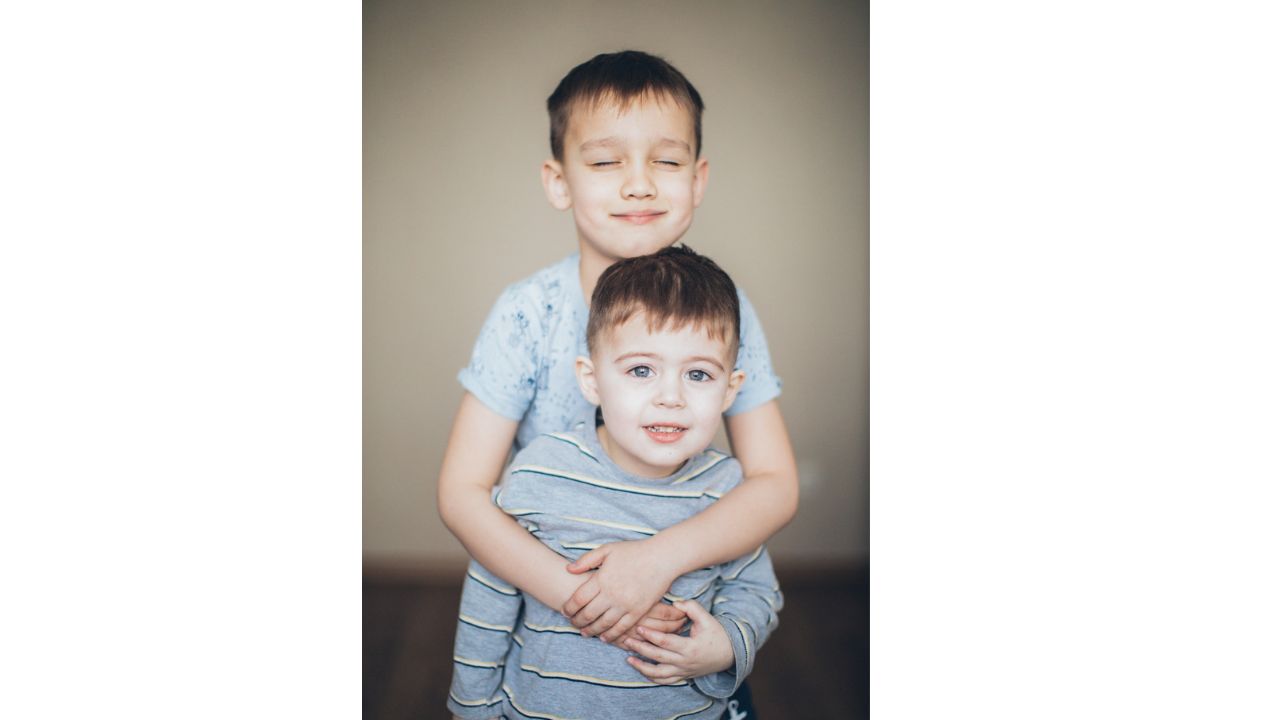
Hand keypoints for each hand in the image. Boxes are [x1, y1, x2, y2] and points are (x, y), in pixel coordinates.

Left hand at [562, 540, 677, 641]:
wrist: (661, 558)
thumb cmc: (634, 551)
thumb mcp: (608, 549)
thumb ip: (587, 560)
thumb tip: (569, 569)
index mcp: (602, 579)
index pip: (578, 599)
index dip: (569, 608)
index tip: (565, 611)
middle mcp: (612, 594)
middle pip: (588, 614)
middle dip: (577, 621)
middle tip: (573, 623)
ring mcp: (625, 605)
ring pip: (603, 624)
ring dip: (591, 630)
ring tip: (585, 632)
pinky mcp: (638, 611)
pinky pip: (622, 628)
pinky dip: (611, 635)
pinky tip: (605, 637)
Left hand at [623, 599, 732, 683]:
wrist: (729, 655)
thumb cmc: (717, 634)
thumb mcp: (707, 618)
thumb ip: (691, 608)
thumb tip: (676, 603)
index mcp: (690, 648)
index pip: (666, 642)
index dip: (651, 635)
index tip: (638, 628)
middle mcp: (685, 662)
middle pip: (658, 657)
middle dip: (640, 649)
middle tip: (627, 641)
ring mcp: (683, 671)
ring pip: (659, 674)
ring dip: (642, 668)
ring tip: (629, 660)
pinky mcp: (683, 676)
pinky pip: (665, 681)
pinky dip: (651, 677)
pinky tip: (640, 670)